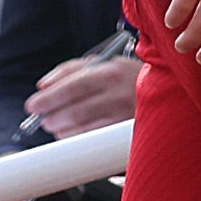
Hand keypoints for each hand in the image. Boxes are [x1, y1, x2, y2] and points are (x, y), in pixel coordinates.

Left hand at [26, 46, 143, 135]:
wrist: (167, 89)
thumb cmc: (127, 76)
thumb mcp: (104, 63)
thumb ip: (71, 70)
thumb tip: (43, 85)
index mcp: (111, 72)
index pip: (73, 86)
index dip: (49, 97)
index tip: (33, 105)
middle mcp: (119, 93)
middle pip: (76, 110)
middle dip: (52, 116)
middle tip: (42, 118)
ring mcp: (125, 114)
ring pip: (84, 126)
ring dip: (62, 128)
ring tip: (54, 124)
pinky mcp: (128, 130)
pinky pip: (95, 138)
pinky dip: (76, 136)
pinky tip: (68, 133)